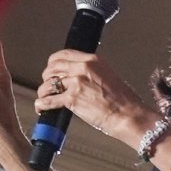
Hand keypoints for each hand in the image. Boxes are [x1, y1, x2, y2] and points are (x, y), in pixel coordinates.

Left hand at [33, 49, 154, 146]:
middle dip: (47, 77)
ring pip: (48, 84)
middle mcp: (82, 68)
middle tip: (48, 86)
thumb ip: (92, 73)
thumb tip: (78, 77)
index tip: (51, 70)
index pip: (63, 55)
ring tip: (45, 98)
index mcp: (92, 60)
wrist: (128, 115)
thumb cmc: (124, 101)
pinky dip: (42, 105)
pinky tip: (41, 108)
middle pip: (52, 68)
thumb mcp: (108, 76)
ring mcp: (76, 83)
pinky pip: (49, 100)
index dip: (53, 63)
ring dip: (44, 92)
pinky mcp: (72, 99)